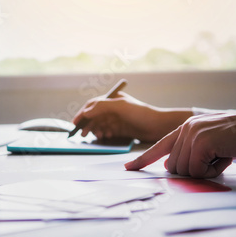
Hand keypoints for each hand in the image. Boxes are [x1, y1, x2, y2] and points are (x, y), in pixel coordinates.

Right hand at [72, 93, 191, 141]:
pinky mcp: (122, 129)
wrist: (159, 126)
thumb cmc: (142, 113)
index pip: (93, 104)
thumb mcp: (121, 107)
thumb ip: (102, 107)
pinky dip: (104, 134)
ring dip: (96, 130)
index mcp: (113, 99)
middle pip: (95, 116)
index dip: (82, 113)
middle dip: (88, 124)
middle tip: (83, 134)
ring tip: (97, 136)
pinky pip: (107, 131)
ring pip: (100, 124)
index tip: (75, 123)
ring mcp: (117, 119)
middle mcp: (113, 108)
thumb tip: (86, 112)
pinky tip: (107, 137)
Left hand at [125, 111, 235, 177]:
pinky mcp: (201, 142)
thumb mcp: (212, 143)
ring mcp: (192, 134)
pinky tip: (225, 156)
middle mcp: (185, 129)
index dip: (143, 159)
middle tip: (217, 159)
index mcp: (186, 128)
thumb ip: (192, 153)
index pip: (159, 146)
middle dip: (194, 171)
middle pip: (174, 167)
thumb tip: (172, 168)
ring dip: (205, 171)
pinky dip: (212, 170)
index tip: (129, 167)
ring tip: (222, 155)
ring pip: (185, 170)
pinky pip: (197, 170)